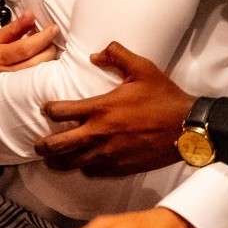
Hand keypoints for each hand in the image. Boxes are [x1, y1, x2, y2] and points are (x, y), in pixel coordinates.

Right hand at [0, 11, 58, 81]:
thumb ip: (13, 28)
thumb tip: (30, 14)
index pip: (25, 48)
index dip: (42, 38)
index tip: (54, 28)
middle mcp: (7, 73)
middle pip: (38, 62)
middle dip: (50, 48)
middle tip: (52, 36)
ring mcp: (13, 85)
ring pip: (40, 73)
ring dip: (49, 58)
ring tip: (48, 46)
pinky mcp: (18, 93)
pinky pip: (37, 80)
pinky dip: (44, 68)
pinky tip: (44, 60)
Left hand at [34, 42, 192, 176]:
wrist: (189, 128)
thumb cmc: (165, 97)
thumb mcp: (142, 68)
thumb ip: (116, 55)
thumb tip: (94, 55)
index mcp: (100, 108)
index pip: (60, 111)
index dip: (48, 110)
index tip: (45, 109)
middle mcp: (99, 133)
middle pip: (58, 144)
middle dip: (43, 145)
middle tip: (38, 145)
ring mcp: (108, 154)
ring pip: (71, 163)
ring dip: (58, 162)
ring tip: (51, 161)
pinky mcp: (120, 168)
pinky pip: (92, 173)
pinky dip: (83, 169)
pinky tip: (82, 165)